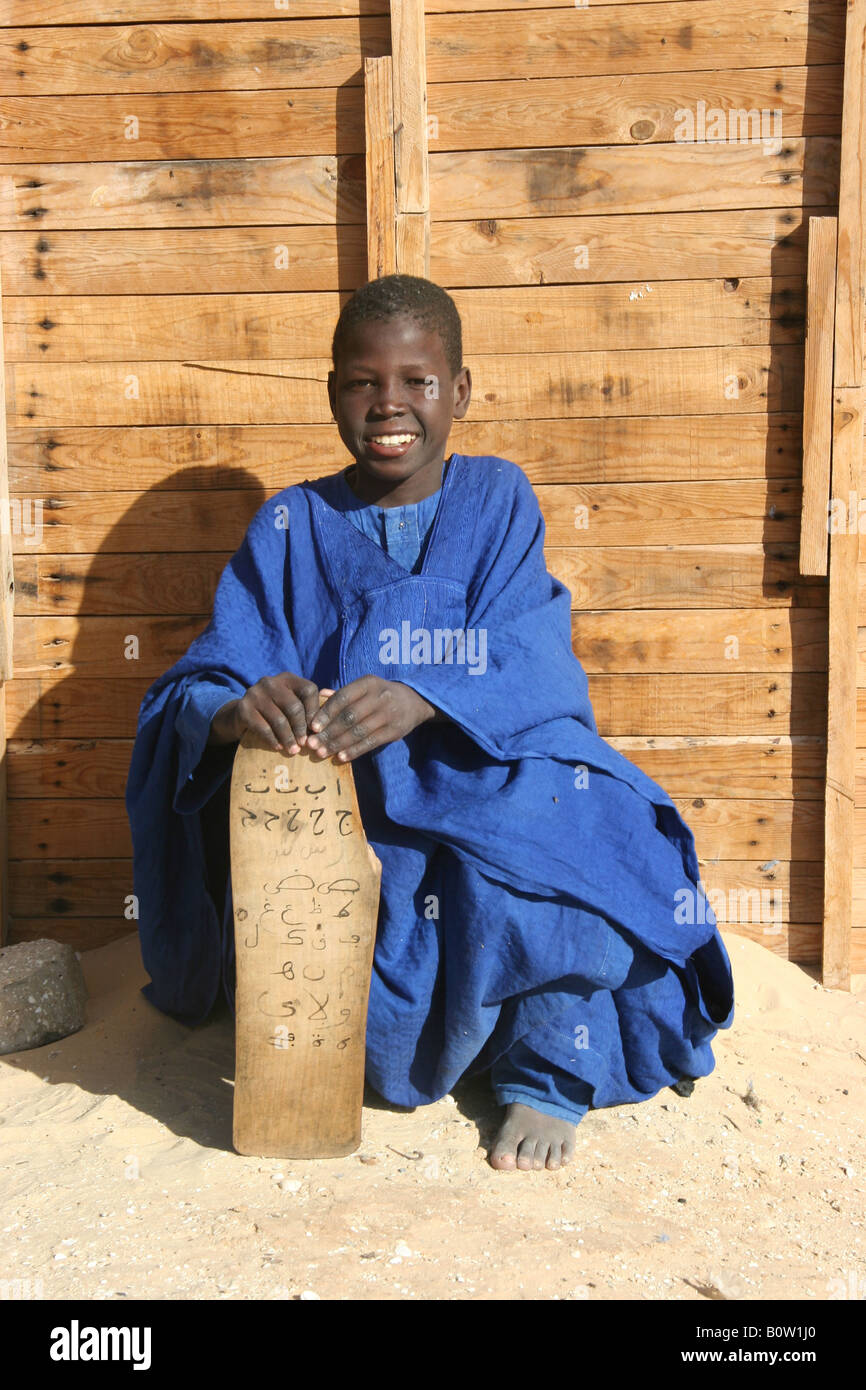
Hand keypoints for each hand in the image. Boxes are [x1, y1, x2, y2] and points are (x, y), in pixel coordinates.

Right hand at [208, 673, 326, 752]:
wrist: (241, 714)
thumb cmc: (275, 709)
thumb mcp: (292, 701)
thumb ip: (311, 701)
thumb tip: (332, 700)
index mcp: (287, 678)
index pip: (308, 689)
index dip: (315, 710)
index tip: (317, 729)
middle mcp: (270, 682)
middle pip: (294, 706)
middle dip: (302, 728)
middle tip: (306, 744)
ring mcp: (255, 693)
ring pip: (279, 719)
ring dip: (289, 737)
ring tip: (294, 750)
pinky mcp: (243, 708)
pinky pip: (263, 727)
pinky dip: (273, 740)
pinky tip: (279, 747)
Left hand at [304, 677, 438, 762]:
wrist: (414, 701)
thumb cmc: (380, 695)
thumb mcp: (364, 688)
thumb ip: (342, 693)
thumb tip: (318, 695)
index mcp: (368, 683)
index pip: (343, 697)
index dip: (326, 712)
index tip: (312, 727)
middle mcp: (379, 697)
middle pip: (350, 717)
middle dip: (329, 732)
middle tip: (312, 745)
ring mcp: (388, 714)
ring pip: (359, 732)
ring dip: (338, 744)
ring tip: (321, 753)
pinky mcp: (395, 731)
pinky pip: (371, 742)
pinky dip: (355, 751)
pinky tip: (341, 757)